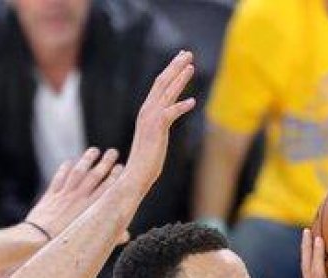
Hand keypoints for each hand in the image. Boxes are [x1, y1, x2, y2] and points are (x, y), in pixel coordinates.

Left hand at [24, 147, 122, 238]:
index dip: (115, 176)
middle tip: (113, 152)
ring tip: (94, 150)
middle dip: (105, 162)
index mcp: (90, 208)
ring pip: (77, 173)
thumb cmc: (65, 244)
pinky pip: (59, 179)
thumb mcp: (90, 241)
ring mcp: (63, 195)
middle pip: (94, 176)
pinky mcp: (50, 196)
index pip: (106, 188)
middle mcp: (78, 198)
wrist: (37, 240)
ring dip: (86, 160)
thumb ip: (110, 236)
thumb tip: (126, 235)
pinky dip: (64, 169)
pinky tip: (69, 162)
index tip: (121, 167)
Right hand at [123, 51, 195, 192]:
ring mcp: (150, 119)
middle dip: (175, 66)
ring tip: (191, 66)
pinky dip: (181, 106)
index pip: (159, 86)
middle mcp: (147, 111)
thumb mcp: (154, 137)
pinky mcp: (156, 129)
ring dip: (180, 78)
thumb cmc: (146, 161)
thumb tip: (166, 118)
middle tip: (187, 53)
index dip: (170, 71)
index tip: (180, 60)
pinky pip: (170, 113)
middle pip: (162, 82)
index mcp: (146, 112)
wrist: (136, 175)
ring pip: (167, 93)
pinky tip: (192, 102)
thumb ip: (159, 125)